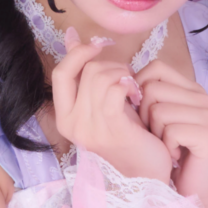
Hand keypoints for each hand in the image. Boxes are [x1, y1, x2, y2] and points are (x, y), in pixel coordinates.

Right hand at [48, 29, 172, 180]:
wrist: (147, 172)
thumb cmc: (127, 135)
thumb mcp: (101, 101)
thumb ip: (85, 73)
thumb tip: (72, 35)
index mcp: (65, 118)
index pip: (61, 73)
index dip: (79, 53)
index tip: (98, 45)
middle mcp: (72, 125)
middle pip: (86, 70)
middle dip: (111, 64)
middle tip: (127, 76)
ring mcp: (91, 128)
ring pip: (101, 76)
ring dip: (122, 73)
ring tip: (132, 86)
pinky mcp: (112, 128)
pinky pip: (114, 88)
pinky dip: (128, 83)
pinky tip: (137, 94)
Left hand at [133, 59, 207, 207]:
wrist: (195, 186)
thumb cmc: (172, 150)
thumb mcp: (159, 118)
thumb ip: (148, 96)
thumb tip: (122, 78)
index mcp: (192, 89)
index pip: (156, 68)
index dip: (140, 88)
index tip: (143, 113)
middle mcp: (203, 97)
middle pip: (152, 89)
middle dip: (145, 116)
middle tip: (160, 135)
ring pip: (158, 111)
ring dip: (156, 134)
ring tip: (169, 145)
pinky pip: (171, 131)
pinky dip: (167, 147)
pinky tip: (176, 155)